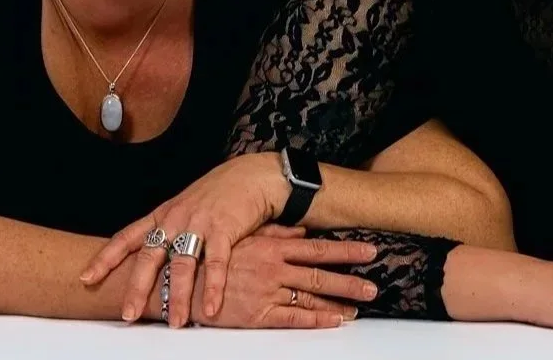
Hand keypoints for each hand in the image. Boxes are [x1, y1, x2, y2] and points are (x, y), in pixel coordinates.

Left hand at [82, 152, 286, 324]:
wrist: (250, 175)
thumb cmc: (218, 194)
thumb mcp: (185, 207)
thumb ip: (168, 230)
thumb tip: (150, 261)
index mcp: (163, 214)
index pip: (127, 237)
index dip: (105, 258)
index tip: (86, 278)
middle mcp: (176, 219)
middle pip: (150, 256)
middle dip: (137, 288)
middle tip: (128, 314)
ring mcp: (200, 223)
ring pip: (182, 265)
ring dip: (177, 296)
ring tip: (174, 322)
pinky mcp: (225, 228)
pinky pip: (217, 263)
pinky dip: (213, 287)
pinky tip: (210, 307)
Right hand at [207, 225, 376, 328]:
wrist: (180, 282)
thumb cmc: (211, 258)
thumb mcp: (244, 236)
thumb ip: (275, 233)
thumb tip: (302, 232)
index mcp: (272, 247)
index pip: (318, 249)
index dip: (346, 250)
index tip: (369, 250)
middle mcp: (274, 269)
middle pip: (320, 275)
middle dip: (349, 282)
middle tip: (372, 287)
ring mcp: (267, 293)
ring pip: (310, 299)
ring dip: (337, 304)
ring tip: (357, 308)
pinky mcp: (257, 315)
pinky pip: (293, 319)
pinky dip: (316, 320)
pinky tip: (332, 321)